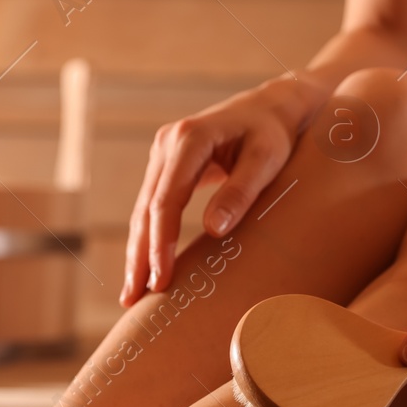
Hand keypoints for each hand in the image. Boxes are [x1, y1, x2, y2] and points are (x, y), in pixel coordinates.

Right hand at [122, 75, 329, 304]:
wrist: (270, 108)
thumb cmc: (274, 133)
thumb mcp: (267, 159)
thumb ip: (241, 191)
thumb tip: (214, 229)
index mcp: (190, 138)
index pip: (167, 199)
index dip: (161, 242)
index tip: (162, 278)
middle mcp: (167, 143)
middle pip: (146, 208)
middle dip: (140, 255)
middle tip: (134, 298)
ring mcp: (163, 154)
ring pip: (143, 210)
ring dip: (138, 252)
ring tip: (133, 293)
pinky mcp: (166, 166)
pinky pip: (151, 207)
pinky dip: (147, 238)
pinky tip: (144, 267)